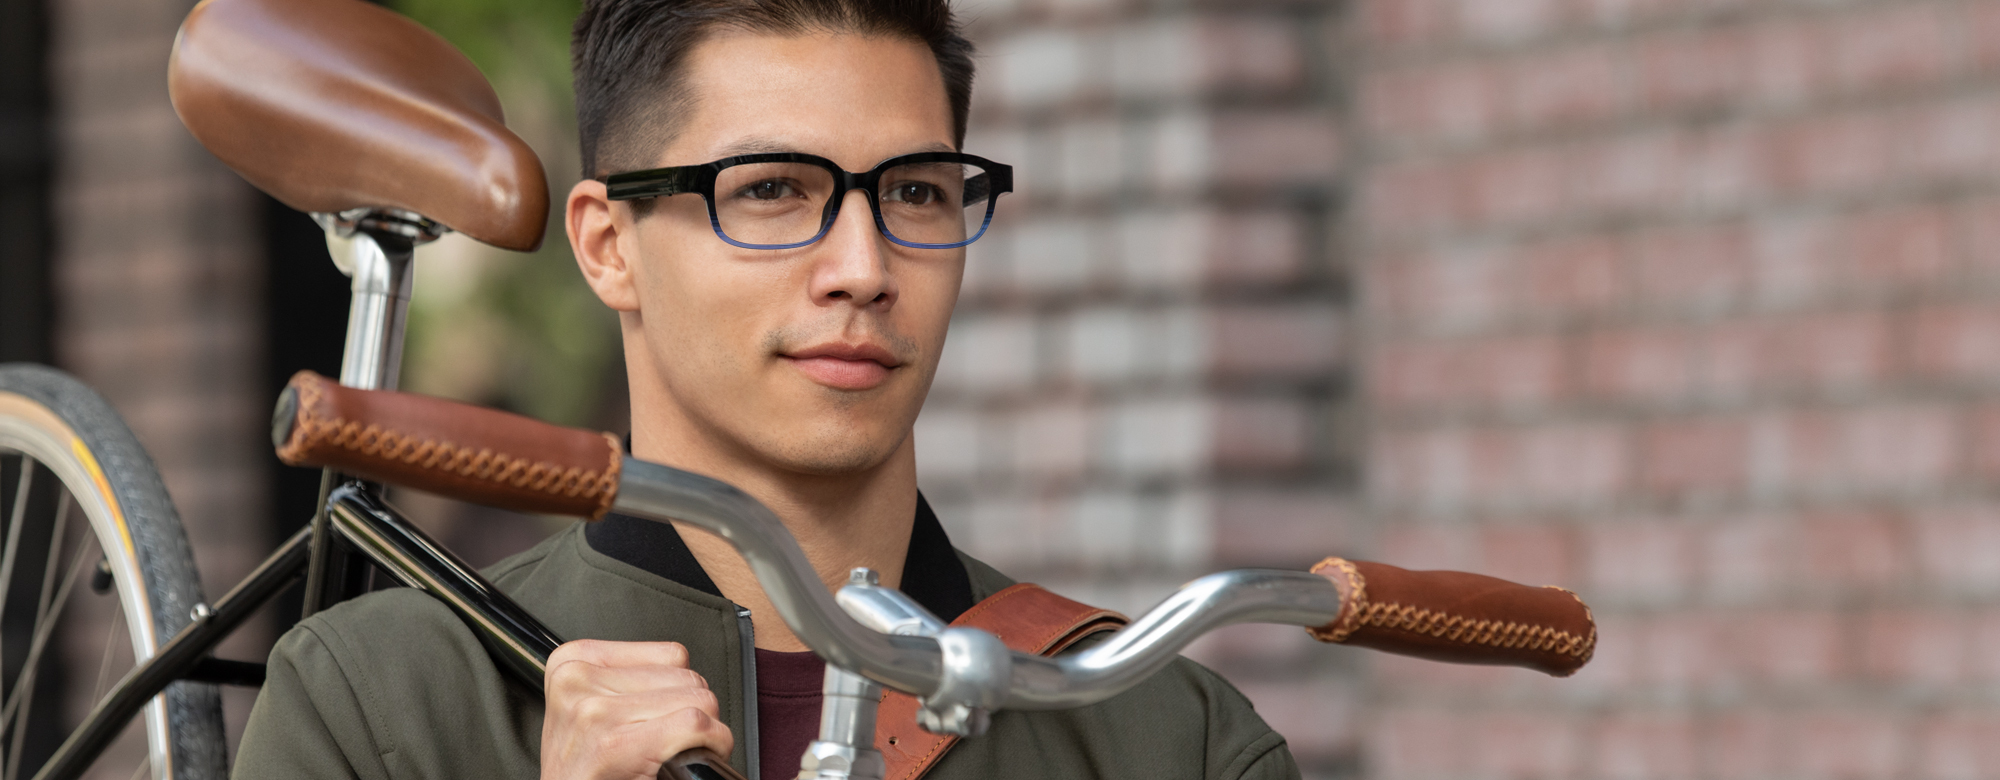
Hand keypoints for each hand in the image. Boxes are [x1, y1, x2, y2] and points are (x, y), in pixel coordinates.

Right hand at [541, 639, 734, 779]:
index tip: (672, 715)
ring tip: (680, 748)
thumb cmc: (582, 766)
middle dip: (695, 710)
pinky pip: (694, 724)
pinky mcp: (613, 744)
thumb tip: (684, 675)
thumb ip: (627, 679)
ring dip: (706, 729)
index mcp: (573, 662)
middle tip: (678, 739)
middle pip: (686, 678)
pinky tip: (697, 755)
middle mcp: (579, 681)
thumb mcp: (588, 705)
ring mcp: (595, 711)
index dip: (681, 690)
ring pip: (697, 700)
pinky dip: (713, 741)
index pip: (669, 656)